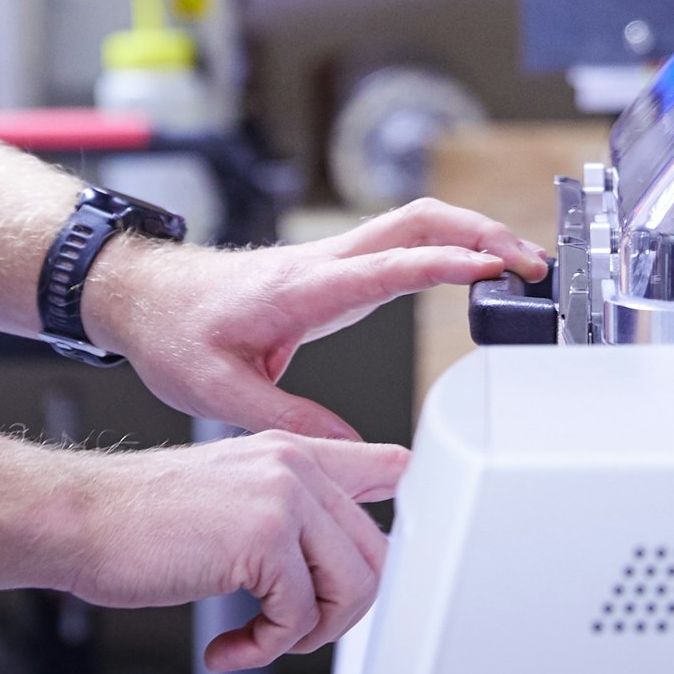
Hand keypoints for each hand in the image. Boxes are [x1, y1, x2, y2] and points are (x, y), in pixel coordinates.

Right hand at [53, 431, 409, 670]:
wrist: (79, 518)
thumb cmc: (139, 518)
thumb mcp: (228, 494)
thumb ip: (286, 508)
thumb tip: (337, 554)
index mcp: (291, 451)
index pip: (389, 469)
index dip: (397, 524)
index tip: (368, 569)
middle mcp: (295, 465)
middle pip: (377, 553)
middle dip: (341, 612)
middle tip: (292, 631)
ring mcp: (283, 497)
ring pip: (351, 588)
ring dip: (307, 635)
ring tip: (260, 640)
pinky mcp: (263, 538)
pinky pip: (298, 618)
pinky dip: (263, 649)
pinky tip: (226, 646)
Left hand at [89, 199, 547, 438]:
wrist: (144, 297)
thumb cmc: (174, 334)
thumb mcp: (220, 393)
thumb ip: (290, 421)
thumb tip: (356, 452)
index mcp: (302, 289)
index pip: (388, 265)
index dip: (444, 265)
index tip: (494, 271)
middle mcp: (323, 263)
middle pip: (417, 221)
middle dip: (480, 233)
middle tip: (530, 261)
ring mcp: (330, 261)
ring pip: (413, 224)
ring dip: (469, 233)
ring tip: (519, 263)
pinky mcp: (331, 271)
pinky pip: (399, 243)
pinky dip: (444, 246)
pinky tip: (468, 269)